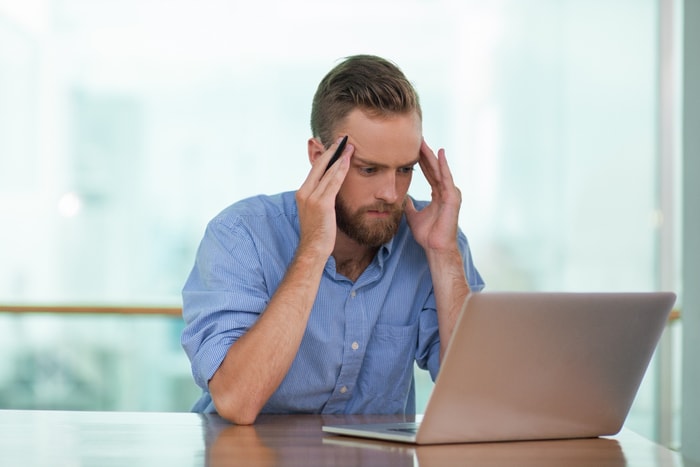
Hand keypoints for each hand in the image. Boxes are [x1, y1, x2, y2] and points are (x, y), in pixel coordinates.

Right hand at [295, 137, 352, 256]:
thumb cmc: (318, 233)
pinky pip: (333, 182)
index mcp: (302, 192)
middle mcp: (304, 192)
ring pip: (328, 171)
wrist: (313, 249)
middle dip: (332, 151)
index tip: (335, 145)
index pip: (315, 169)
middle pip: (319, 165)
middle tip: (343, 138)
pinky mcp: (322, 203)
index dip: (326, 155)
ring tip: (349, 145)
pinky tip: (348, 160)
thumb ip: (320, 198)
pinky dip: (341, 169)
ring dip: (339, 157)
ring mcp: (312, 197)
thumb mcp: (316, 211)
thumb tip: (330, 188)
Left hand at [405, 139, 461, 252]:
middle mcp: (445, 191)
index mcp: (437, 194)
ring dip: (432, 156)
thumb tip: (403, 199)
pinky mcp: (452, 197)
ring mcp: (450, 193)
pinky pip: (446, 178)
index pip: (428, 173)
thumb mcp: (413, 216)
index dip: (420, 160)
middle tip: (417, 138)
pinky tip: (439, 154)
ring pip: (439, 170)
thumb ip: (409, 206)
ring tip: (424, 142)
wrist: (435, 247)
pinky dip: (443, 166)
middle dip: (425, 154)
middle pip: (433, 168)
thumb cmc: (427, 235)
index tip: (412, 148)